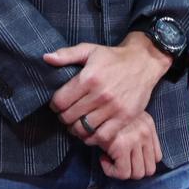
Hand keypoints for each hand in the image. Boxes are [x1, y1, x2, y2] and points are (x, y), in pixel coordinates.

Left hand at [44, 33, 171, 150]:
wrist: (143, 62)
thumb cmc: (113, 57)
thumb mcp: (89, 50)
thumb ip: (66, 54)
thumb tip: (46, 58)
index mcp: (88, 77)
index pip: (60, 101)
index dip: (55, 105)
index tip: (58, 105)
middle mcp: (100, 94)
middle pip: (70, 117)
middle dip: (64, 117)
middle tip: (67, 115)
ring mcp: (113, 108)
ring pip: (84, 128)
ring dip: (76, 129)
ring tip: (76, 124)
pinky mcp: (124, 118)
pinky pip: (102, 136)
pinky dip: (92, 138)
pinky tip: (90, 131)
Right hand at [99, 112, 161, 180]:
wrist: (95, 104)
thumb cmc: (107, 113)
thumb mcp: (128, 117)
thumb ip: (136, 132)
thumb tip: (135, 159)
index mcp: (149, 126)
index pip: (157, 157)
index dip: (142, 163)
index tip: (127, 157)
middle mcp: (145, 133)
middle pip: (149, 169)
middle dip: (133, 171)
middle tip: (119, 163)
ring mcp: (135, 140)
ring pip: (137, 174)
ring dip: (122, 171)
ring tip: (111, 160)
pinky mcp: (121, 146)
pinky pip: (122, 172)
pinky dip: (111, 171)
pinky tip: (103, 158)